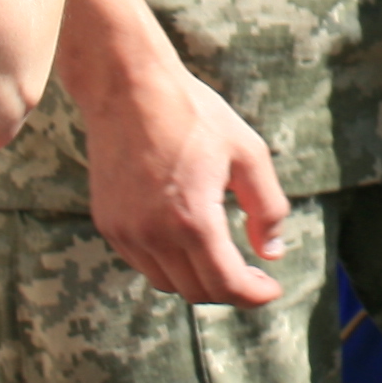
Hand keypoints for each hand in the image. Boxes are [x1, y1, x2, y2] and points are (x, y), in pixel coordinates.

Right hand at [77, 58, 293, 306]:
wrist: (128, 87)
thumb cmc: (192, 113)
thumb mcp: (248, 152)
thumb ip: (268, 207)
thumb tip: (273, 252)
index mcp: (194, 220)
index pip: (226, 285)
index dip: (254, 295)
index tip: (271, 289)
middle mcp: (154, 235)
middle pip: (197, 291)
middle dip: (230, 290)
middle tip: (253, 273)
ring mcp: (126, 232)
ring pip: (167, 283)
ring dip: (197, 280)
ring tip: (222, 257)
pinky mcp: (108, 224)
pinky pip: (142, 263)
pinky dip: (168, 264)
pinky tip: (186, 238)